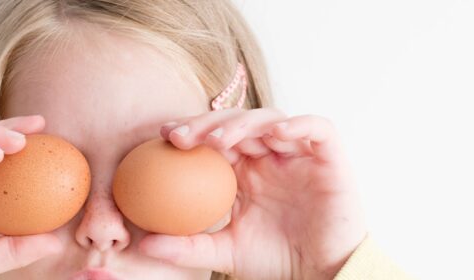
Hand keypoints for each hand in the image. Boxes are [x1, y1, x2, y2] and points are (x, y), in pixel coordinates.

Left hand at [139, 108, 366, 279]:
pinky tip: (275, 134)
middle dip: (207, 123)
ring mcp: (298, 153)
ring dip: (243, 123)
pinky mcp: (329, 156)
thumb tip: (143, 245)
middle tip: (181, 136)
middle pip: (237, 122)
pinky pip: (317, 128)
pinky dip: (298, 125)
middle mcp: (269, 155)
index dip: (190, 130)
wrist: (322, 275)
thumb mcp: (224, 253)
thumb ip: (187, 247)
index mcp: (244, 170)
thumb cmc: (275, 261)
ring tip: (219, 140)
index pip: (214, 138)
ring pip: (270, 119)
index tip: (162, 136)